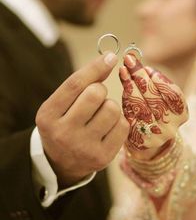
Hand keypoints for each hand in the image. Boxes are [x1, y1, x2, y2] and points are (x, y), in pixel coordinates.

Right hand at [36, 52, 129, 186]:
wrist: (61, 163)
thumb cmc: (63, 124)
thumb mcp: (60, 105)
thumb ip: (81, 83)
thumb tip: (109, 59)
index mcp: (48, 115)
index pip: (75, 84)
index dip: (95, 67)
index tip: (110, 56)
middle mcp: (63, 133)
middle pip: (95, 94)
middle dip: (100, 90)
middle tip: (95, 98)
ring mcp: (83, 147)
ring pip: (112, 109)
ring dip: (110, 107)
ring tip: (100, 116)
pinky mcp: (102, 158)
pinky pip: (123, 126)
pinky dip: (119, 122)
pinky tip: (108, 128)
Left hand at [120, 54, 187, 159]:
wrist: (149, 141)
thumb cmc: (155, 110)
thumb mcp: (161, 96)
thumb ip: (154, 82)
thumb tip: (138, 62)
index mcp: (181, 113)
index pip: (172, 93)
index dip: (159, 78)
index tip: (146, 66)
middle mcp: (171, 127)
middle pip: (155, 98)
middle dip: (140, 77)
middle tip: (129, 60)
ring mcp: (154, 136)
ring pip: (141, 106)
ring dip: (130, 86)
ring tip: (123, 71)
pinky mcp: (139, 140)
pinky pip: (130, 116)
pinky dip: (126, 100)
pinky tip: (123, 89)